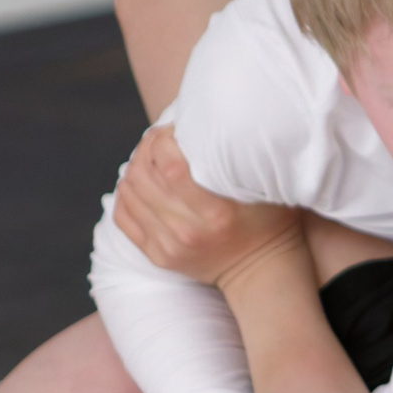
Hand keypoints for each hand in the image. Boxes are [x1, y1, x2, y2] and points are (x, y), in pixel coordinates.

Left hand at [113, 126, 303, 287]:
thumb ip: (241, 158)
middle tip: (159, 139)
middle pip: (143, 176)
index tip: (173, 131)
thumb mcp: (266, 186)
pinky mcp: (158, 256)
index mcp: (216, 213)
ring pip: (129, 193)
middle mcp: (188, 230)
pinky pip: (123, 217)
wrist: (261, 270)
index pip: (169, 166)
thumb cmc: (269, 220)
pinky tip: (138, 180)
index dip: (162, 140)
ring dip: (134, 166)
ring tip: (150, 156)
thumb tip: (208, 122)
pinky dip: (125, 193)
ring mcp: (169, 246)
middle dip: (146, 148)